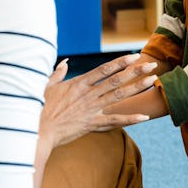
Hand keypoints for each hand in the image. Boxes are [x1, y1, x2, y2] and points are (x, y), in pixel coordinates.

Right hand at [40, 53, 156, 149]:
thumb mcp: (46, 86)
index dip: (120, 62)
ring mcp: (91, 109)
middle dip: (135, 71)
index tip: (134, 56)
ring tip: (152, 80)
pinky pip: (114, 121)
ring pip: (119, 96)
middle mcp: (88, 94)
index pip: (104, 69)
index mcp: (79, 84)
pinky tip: (144, 116)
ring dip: (136, 88)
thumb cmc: (38, 109)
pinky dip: (130, 119)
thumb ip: (57, 73)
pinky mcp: (91, 124)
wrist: (35, 131)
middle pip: (116, 80)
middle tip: (152, 65)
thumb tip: (64, 62)